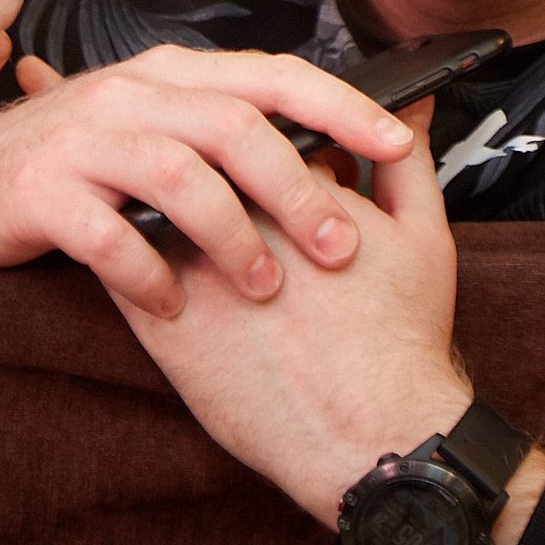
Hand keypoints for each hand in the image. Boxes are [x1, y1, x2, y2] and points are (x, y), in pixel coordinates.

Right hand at [0, 43, 417, 315]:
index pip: (271, 74)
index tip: (397, 143)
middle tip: (339, 246)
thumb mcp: (157, 128)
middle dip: (296, 186)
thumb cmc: (76, 164)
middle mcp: (130, 93)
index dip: (341, 105)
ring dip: (231, 234)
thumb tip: (334, 140)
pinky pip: (108, 234)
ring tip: (263, 284)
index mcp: (171, 75)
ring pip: (178, 174)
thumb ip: (231, 126)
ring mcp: (82, 139)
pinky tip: (173, 303)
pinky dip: (148, 272)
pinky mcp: (40, 191)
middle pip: (234, 125)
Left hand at [110, 99, 481, 524]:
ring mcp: (192, 266)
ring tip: (153, 205)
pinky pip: (119, 263)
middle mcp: (234, 216)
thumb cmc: (400, 344)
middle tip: (218, 189)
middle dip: (205, 168)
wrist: (369, 438)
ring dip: (149, 199)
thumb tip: (414, 106)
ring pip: (148, 204)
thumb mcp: (425, 237)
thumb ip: (407, 160)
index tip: (277, 171)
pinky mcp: (161, 320)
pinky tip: (128, 252)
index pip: (260, 133)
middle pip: (199, 163)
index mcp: (292, 186)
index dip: (269, 152)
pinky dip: (119, 249)